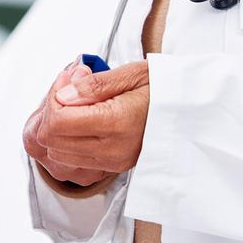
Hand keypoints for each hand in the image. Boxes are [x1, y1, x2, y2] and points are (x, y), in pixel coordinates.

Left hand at [22, 59, 151, 186]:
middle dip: (51, 113)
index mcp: (117, 122)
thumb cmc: (162, 87)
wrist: (191, 111)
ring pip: (58, 153)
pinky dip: (68, 141)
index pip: (58, 122)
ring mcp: (113, 162)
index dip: (53, 98)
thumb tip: (62, 96)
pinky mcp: (114, 167)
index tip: (67, 79)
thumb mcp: (131, 75)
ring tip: (76, 104)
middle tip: (69, 89)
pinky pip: (73, 160)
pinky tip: (83, 121)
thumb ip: (93, 86)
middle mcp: (113, 149)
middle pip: (52, 140)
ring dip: (57, 128)